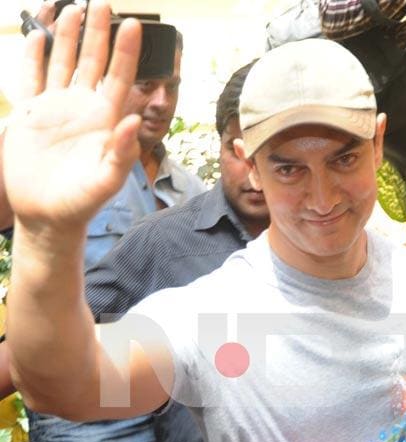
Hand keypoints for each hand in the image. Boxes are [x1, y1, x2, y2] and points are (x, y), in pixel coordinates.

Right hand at [4, 1, 140, 235]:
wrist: (47, 216)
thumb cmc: (82, 203)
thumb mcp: (106, 181)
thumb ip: (121, 154)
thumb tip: (134, 122)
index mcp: (104, 121)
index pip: (119, 79)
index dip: (126, 53)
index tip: (134, 25)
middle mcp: (82, 109)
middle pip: (93, 63)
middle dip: (99, 33)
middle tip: (104, 3)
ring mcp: (56, 109)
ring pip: (63, 63)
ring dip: (68, 37)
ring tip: (74, 8)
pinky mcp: (31, 115)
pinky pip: (30, 78)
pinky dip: (31, 57)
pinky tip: (35, 37)